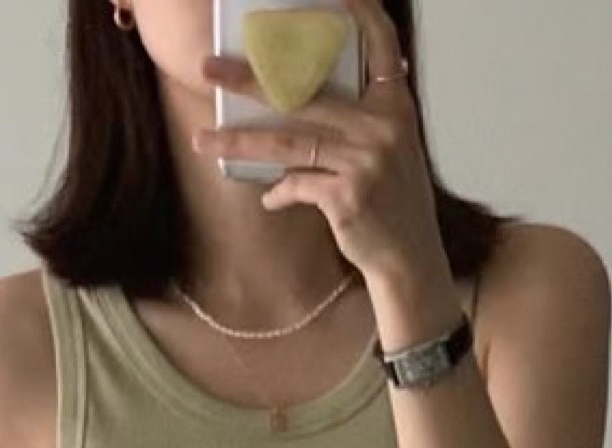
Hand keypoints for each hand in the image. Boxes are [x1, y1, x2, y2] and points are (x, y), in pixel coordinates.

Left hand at [195, 0, 450, 299]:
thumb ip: (358, 119)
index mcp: (395, 106)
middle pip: (305, 92)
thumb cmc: (392, 203)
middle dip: (249, 80)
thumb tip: (297, 100)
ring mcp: (364, 161)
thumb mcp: (388, 149)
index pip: (381, 43)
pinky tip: (270, 199)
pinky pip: (297, 185)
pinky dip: (279, 192)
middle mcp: (382, 127)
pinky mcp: (347, 196)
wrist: (409, 259)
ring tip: (202, 139)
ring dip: (239, 140)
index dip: (362, 10)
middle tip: (208, 69)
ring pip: (287, 141)